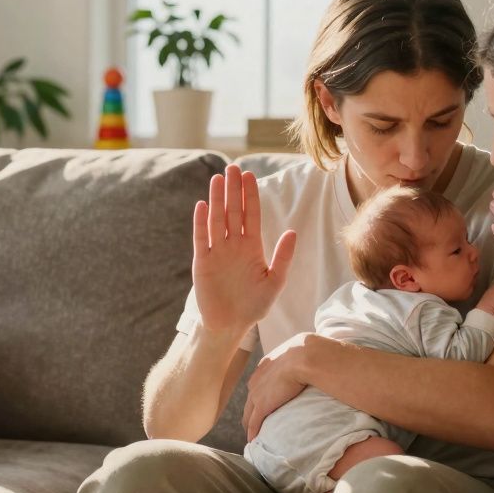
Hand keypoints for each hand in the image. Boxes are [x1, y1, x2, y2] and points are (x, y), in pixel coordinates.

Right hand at [194, 164, 296, 333]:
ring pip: (217, 220)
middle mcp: (234, 245)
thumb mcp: (274, 281)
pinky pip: (201, 238)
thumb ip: (283, 257)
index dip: (251, 195)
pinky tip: (202, 205)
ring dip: (217, 199)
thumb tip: (292, 232)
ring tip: (217, 179)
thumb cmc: (254, 305)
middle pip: (233, 211)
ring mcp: (217, 251)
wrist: (230, 325)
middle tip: (233, 167)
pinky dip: (201, 222)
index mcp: (252, 247)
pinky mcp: (202, 262)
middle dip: (234, 190)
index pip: (251, 215)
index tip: (250, 175)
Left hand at [243, 333, 311, 440]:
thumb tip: (313, 360)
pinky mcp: (262, 405)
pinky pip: (253, 423)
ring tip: (254, 434)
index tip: (263, 403)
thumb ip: (299, 359)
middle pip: (249, 400)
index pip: (258, 384)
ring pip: (248, 413)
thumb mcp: (299, 352)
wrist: (304, 357)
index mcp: (265, 366)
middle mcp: (257, 379)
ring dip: (250, 424)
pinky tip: (253, 440)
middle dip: (251, 411)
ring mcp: (257, 393)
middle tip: (256, 422)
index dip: (260, 395)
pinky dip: (252, 432)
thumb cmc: (308, 353)